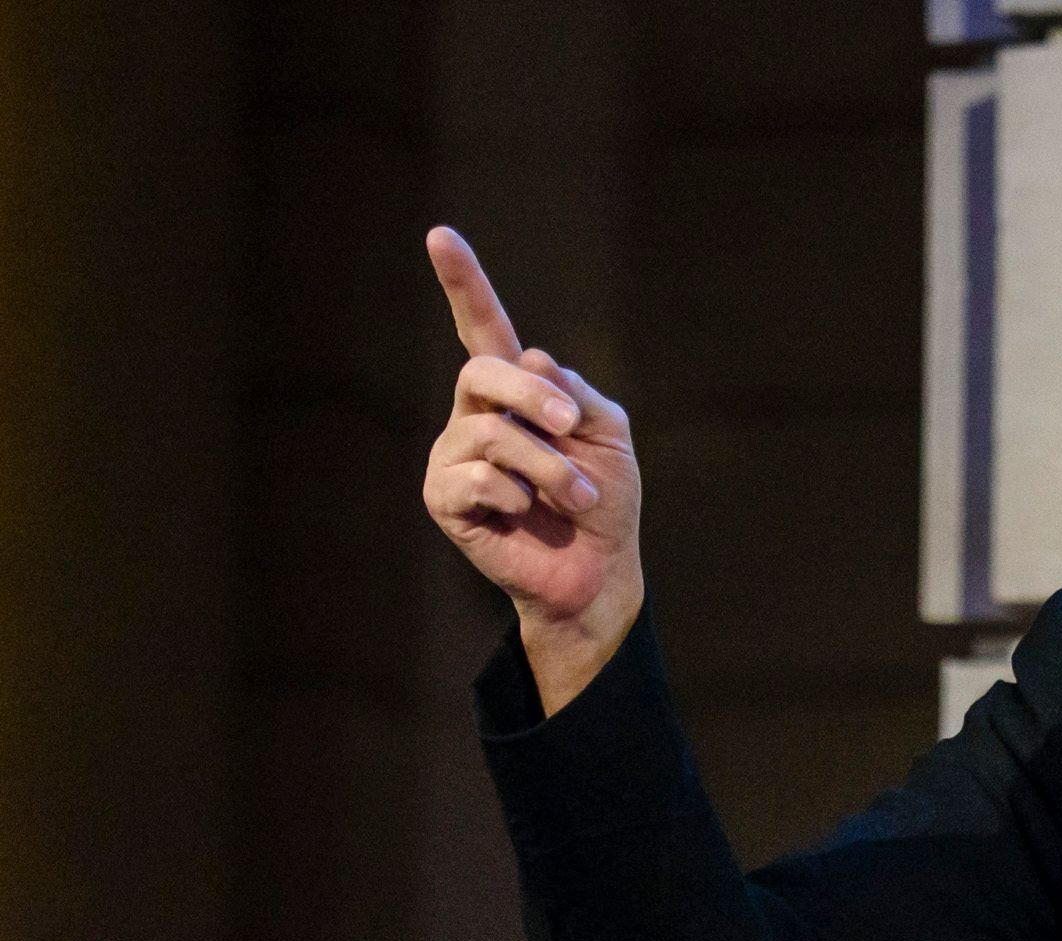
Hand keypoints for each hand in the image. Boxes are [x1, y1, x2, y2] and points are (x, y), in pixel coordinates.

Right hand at [419, 225, 644, 711]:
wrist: (598, 572)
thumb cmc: (605, 504)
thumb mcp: (610, 437)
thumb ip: (578, 393)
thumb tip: (532, 360)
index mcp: (516, 392)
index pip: (483, 328)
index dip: (463, 284)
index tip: (440, 236)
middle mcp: (476, 415)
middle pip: (483, 370)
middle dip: (532, 395)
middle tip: (572, 426)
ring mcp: (455, 456)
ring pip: (490, 432)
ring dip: (548, 464)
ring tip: (578, 497)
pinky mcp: (445, 499)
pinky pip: (475, 478)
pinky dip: (517, 495)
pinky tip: (527, 513)